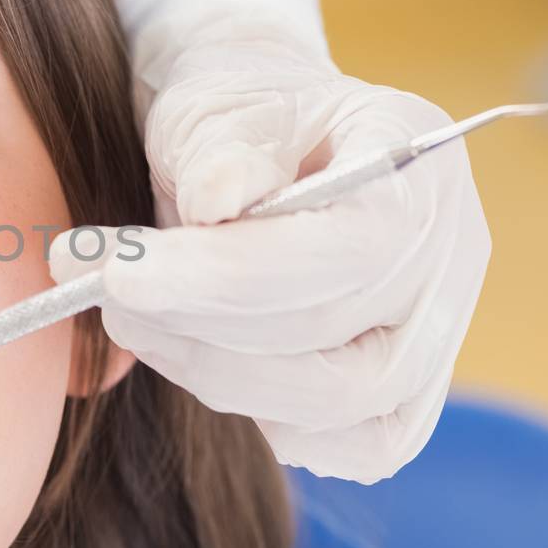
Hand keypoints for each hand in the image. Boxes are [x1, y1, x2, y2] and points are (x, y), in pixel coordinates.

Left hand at [50, 43, 490, 482]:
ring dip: (210, 370)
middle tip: (98, 286)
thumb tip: (220, 201)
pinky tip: (193, 352)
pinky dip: (256, 413)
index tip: (120, 273)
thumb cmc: (233, 119)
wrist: (256, 146)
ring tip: (130, 313)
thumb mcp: (213, 104)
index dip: (229, 276)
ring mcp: (436, 335)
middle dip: (197, 325)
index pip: (351, 250)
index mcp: (418, 166)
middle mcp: (449, 257)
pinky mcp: (401, 394)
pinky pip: (339, 443)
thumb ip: (218, 147)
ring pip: (335, 404)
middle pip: (337, 339)